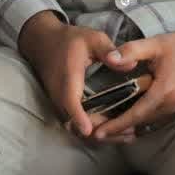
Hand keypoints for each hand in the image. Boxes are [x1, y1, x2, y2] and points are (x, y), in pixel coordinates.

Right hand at [17, 10, 118, 138]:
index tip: (89, 131)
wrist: (43, 43)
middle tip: (130, 133)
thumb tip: (130, 64)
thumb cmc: (70, 40)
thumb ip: (110, 51)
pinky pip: (76, 122)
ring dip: (100, 133)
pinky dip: (94, 129)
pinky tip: (115, 129)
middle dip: (101, 131)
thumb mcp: (93, 38)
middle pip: (76, 122)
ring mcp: (59, 103)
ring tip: (128, 136)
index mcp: (69, 79)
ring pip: (76, 126)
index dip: (79, 117)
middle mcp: (60, 95)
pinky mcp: (62, 106)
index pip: (71, 102)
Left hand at [90, 29, 174, 140]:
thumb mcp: (156, 44)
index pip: (134, 115)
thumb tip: (110, 58)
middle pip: (139, 124)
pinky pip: (157, 121)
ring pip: (148, 124)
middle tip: (97, 131)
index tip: (98, 133)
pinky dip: (142, 123)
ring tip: (110, 128)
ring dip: (129, 127)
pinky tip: (131, 121)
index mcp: (163, 92)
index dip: (115, 125)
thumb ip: (132, 50)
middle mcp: (170, 106)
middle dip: (118, 129)